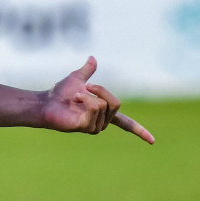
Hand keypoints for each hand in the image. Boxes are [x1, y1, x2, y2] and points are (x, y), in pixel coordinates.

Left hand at [40, 56, 154, 143]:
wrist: (46, 101)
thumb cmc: (59, 94)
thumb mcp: (78, 78)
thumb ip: (88, 71)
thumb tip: (92, 58)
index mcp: (103, 114)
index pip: (126, 124)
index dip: (140, 131)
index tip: (153, 142)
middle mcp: (101, 123)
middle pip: (116, 103)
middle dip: (101, 90)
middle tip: (85, 88)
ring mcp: (94, 127)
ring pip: (105, 105)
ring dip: (89, 95)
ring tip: (75, 97)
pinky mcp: (86, 127)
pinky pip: (95, 109)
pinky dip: (86, 100)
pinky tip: (75, 100)